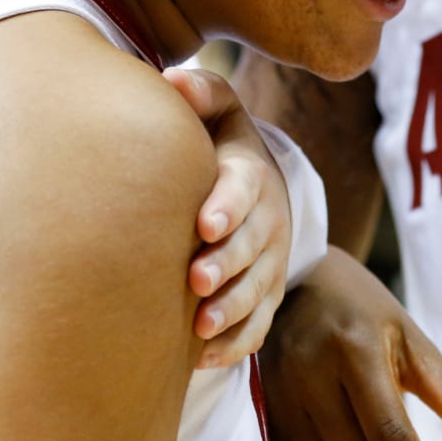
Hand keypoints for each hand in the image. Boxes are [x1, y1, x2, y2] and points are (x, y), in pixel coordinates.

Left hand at [164, 66, 291, 367]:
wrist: (259, 187)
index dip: (227, 206)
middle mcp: (267, 220)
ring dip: (231, 311)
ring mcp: (270, 262)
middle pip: (253, 246)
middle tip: (196, 281)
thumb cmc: (220, 146)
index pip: (244, 188)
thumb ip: (201, 93)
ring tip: (199, 328)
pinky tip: (203, 359)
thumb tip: (171, 81)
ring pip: (258, 292)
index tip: (203, 223)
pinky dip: (235, 344)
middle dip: (228, 265)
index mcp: (250, 174)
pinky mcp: (267, 296)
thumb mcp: (218, 112)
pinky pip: (258, 327)